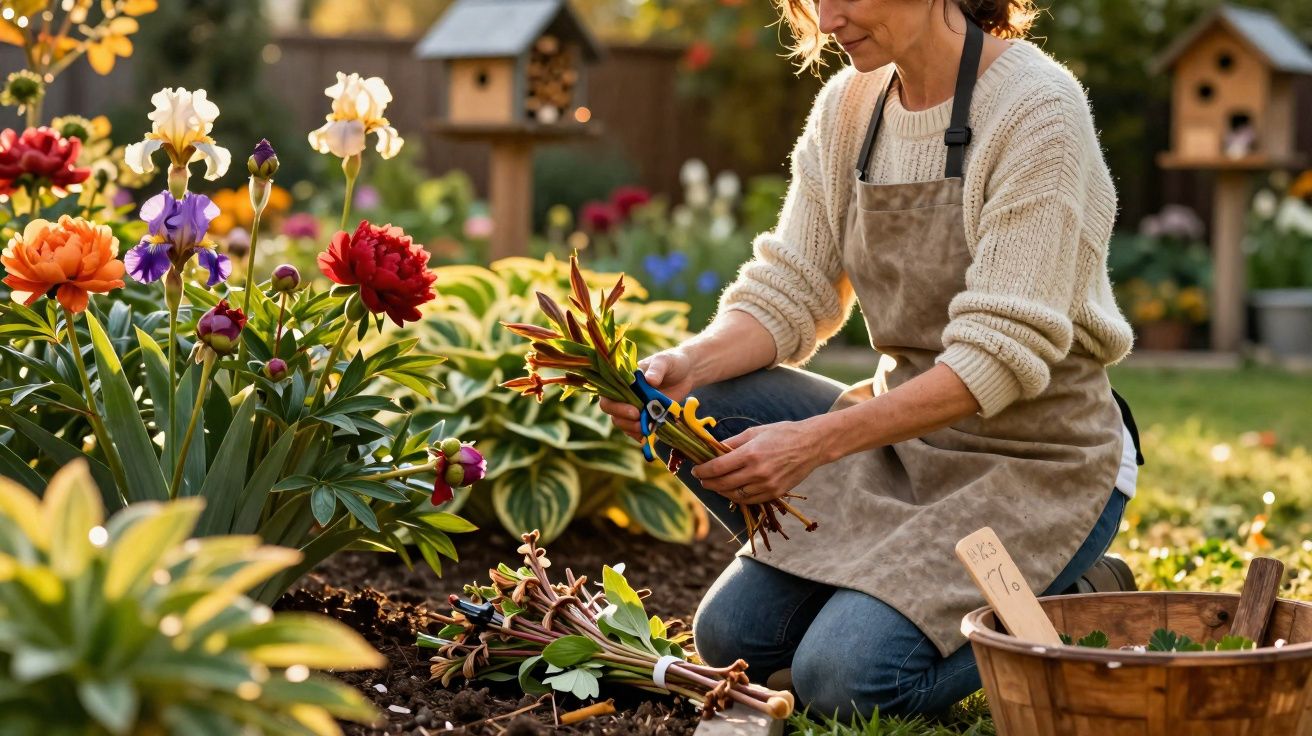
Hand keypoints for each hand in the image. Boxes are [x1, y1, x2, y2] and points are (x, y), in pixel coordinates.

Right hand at [599, 350, 695, 441]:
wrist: (687, 373)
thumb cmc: (672, 363)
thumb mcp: (664, 361)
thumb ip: (657, 369)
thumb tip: (650, 380)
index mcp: (624, 379)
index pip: (608, 394)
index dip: (615, 405)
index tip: (634, 410)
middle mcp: (626, 394)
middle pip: (612, 411)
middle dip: (623, 419)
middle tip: (639, 419)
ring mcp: (635, 406)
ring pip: (622, 422)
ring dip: (631, 428)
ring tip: (646, 429)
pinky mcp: (645, 416)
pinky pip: (635, 429)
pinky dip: (639, 434)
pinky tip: (647, 436)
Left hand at [691, 421, 823, 504]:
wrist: (811, 444)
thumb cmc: (782, 434)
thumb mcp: (754, 432)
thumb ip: (732, 443)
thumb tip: (712, 450)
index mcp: (750, 454)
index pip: (717, 468)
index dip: (702, 471)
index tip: (696, 470)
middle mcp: (758, 472)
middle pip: (723, 484)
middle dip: (708, 483)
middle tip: (701, 479)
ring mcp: (767, 485)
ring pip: (735, 496)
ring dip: (721, 492)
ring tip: (715, 485)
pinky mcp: (775, 493)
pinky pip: (750, 500)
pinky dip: (737, 497)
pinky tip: (732, 490)